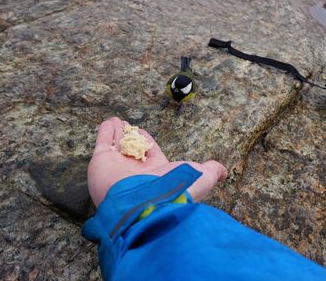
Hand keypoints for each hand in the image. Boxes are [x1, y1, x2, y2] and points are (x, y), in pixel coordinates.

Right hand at [88, 117, 227, 205]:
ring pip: (118, 144)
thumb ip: (210, 171)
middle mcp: (135, 170)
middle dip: (131, 137)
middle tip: (128, 126)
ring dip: (118, 131)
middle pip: (132, 149)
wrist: (144, 205)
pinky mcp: (102, 161)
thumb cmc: (173, 191)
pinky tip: (109, 122)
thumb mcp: (200, 178)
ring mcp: (117, 165)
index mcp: (156, 172)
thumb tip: (223, 170)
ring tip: (117, 121)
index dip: (147, 142)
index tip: (143, 133)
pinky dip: (106, 131)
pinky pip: (103, 141)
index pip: (150, 153)